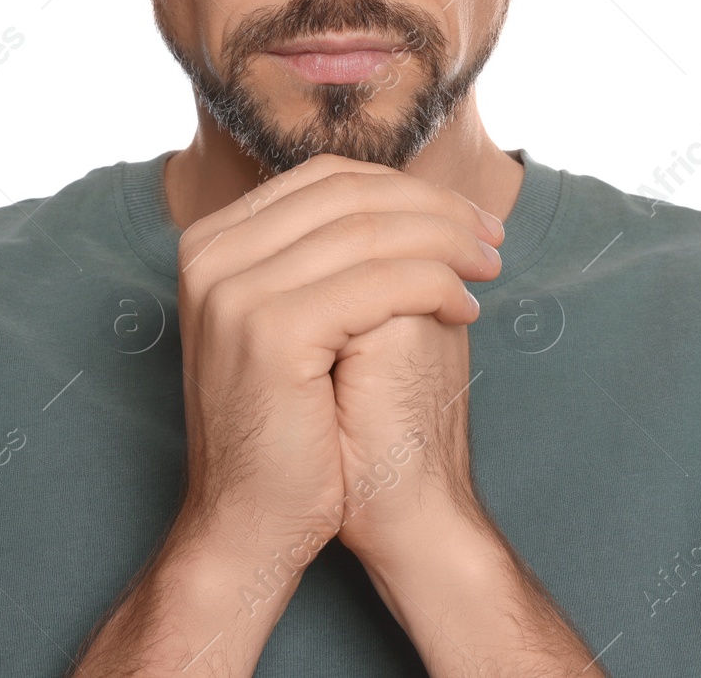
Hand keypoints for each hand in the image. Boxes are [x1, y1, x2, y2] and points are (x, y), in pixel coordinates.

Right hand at [172, 155, 493, 571]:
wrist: (250, 521)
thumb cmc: (289, 426)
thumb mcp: (292, 320)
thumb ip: (323, 256)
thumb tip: (401, 201)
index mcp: (211, 243)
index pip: (325, 179)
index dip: (405, 189)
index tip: (465, 217)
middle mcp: (209, 255)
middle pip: (349, 196)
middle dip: (436, 210)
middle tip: (491, 238)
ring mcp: (232, 291)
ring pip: (370, 234)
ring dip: (447, 244)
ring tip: (487, 269)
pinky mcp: (269, 331)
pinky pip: (380, 284)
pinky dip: (436, 286)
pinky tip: (465, 309)